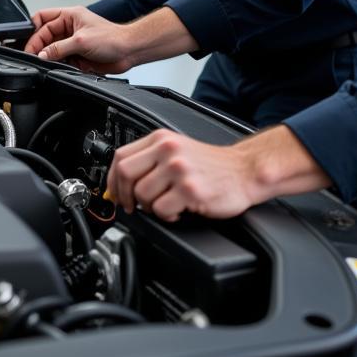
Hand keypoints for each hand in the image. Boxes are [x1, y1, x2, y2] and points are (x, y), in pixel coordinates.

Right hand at [25, 6, 135, 73]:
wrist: (128, 52)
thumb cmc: (112, 38)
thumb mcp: (81, 41)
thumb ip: (59, 48)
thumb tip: (42, 54)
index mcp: (69, 16)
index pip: (43, 19)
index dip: (33, 31)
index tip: (28, 44)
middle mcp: (69, 28)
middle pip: (43, 35)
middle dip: (37, 46)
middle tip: (32, 57)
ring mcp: (71, 42)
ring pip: (50, 49)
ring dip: (46, 56)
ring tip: (44, 63)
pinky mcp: (75, 56)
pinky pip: (59, 60)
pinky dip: (55, 64)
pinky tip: (55, 67)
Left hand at [106, 130, 259, 221]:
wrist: (244, 171)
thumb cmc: (212, 165)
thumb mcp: (178, 150)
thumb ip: (151, 159)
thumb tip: (120, 181)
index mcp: (162, 139)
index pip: (121, 156)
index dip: (112, 179)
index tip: (115, 193)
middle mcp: (168, 150)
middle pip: (125, 173)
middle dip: (124, 195)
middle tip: (133, 206)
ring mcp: (179, 169)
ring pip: (141, 194)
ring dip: (148, 208)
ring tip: (163, 206)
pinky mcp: (189, 190)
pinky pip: (161, 210)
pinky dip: (165, 217)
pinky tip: (177, 211)